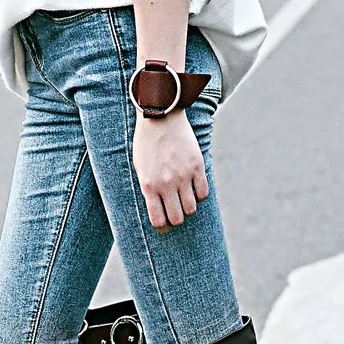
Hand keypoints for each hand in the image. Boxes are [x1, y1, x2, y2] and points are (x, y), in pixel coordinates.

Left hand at [133, 111, 208, 234]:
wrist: (160, 116)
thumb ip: (149, 189)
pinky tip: (193, 188)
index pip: (159, 220)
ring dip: (188, 207)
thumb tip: (160, 210)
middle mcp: (167, 184)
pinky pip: (203, 193)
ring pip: (192, 209)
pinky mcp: (197, 166)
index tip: (164, 226)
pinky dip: (199, 195)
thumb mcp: (140, 168)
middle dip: (176, 219)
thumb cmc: (146, 143)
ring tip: (184, 198)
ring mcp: (183, 175)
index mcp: (149, 186)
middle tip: (175, 212)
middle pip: (178, 218)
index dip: (162, 227)